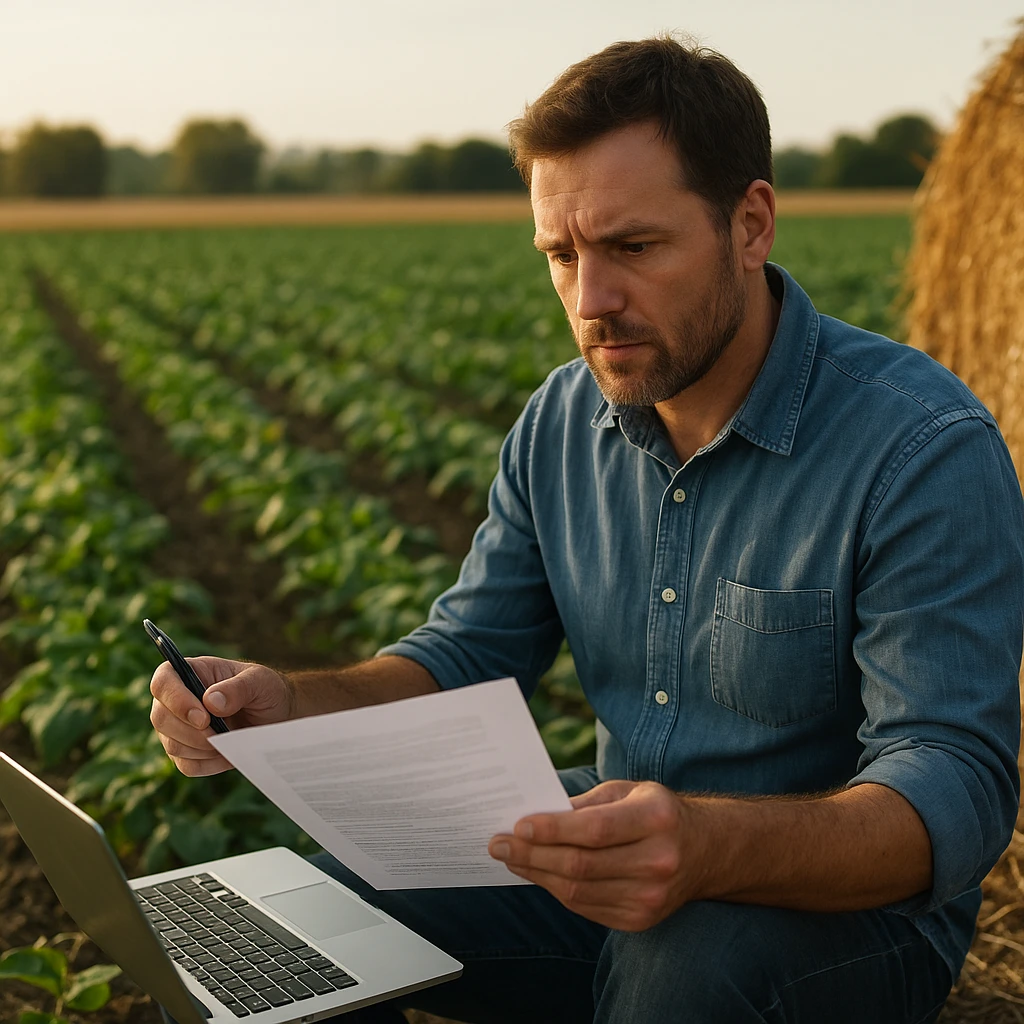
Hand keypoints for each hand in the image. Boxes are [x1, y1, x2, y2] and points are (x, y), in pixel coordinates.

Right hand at [150, 656, 294, 776]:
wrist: (274, 717)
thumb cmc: (265, 690)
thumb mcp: (261, 682)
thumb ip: (238, 687)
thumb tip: (211, 701)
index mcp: (191, 672)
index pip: (163, 682)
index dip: (176, 700)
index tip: (203, 718)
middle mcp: (176, 700)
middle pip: (160, 718)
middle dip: (192, 732)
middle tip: (222, 734)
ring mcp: (177, 728)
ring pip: (172, 745)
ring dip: (203, 748)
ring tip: (231, 739)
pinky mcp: (186, 752)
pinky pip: (186, 765)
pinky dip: (209, 764)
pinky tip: (228, 753)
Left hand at [488, 780, 693, 930]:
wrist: (705, 852)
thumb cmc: (657, 812)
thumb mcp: (628, 791)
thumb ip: (585, 804)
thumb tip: (535, 816)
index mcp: (657, 818)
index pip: (595, 829)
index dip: (553, 830)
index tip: (517, 825)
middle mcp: (658, 860)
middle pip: (581, 864)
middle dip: (532, 854)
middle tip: (498, 844)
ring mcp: (651, 896)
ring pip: (578, 891)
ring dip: (537, 874)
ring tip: (511, 858)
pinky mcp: (640, 920)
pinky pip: (585, 908)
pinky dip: (556, 890)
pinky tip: (538, 874)